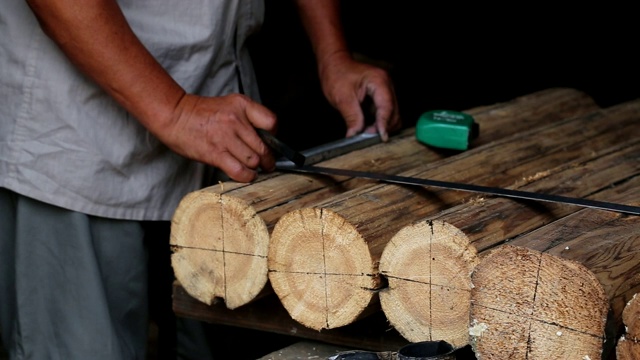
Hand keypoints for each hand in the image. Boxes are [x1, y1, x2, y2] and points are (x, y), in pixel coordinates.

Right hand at [155, 93, 276, 182]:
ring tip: (255, 170)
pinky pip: (239, 170)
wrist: (174, 115)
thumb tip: (264, 138)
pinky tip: (245, 175)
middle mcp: (236, 120)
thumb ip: (247, 117)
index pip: (271, 122)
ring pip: (254, 160)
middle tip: (268, 164)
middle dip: (268, 160)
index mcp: (241, 105)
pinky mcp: (216, 153)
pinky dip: (246, 176)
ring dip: (256, 169)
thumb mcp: (229, 105)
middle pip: (264, 147)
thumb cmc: (201, 113)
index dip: (274, 136)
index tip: (270, 142)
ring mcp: (226, 137)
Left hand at [318, 51, 400, 140]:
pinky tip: (368, 126)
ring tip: (365, 131)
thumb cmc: (336, 74)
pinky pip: (386, 114)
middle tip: (366, 135)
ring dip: (382, 126)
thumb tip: (355, 134)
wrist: (334, 64)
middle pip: (393, 112)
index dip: (384, 123)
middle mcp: (386, 85)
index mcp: (379, 81)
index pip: (387, 106)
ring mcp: (386, 91)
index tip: (381, 137)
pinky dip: (379, 123)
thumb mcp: (341, 97)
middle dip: (383, 126)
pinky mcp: (381, 97)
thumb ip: (351, 116)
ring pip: (392, 115)